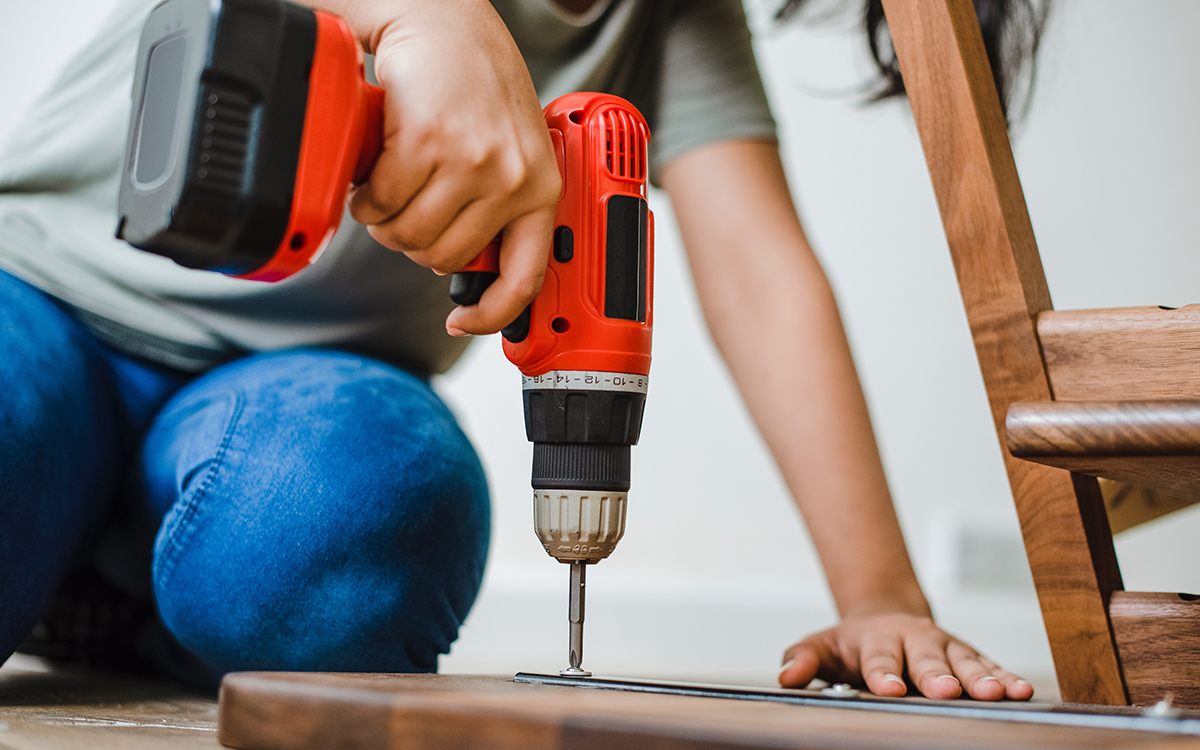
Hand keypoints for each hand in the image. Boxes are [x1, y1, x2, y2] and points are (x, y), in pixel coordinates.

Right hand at [344, 0, 560, 335]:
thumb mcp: (510, 147)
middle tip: (401, 211)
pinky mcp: (428, 141)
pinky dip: (365, 195)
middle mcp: (513, 178)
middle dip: (411, 243)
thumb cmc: (474, 81)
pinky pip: (381, 201)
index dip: (492, 313)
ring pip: (408, 235)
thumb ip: (498, 203)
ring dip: (383, 220)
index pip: (525, 277)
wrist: (443, 19)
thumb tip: (463, 267)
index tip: (465, 322)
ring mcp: (472, 160)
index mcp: (541, 187)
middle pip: (443, 259)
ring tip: (385, 188)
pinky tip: (371, 171)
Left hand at [778, 612, 1033, 700]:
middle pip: (928, 660)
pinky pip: (990, 667)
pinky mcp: (969, 657)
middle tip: (948, 691)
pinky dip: (1006, 678)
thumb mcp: (820, 647)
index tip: (889, 688)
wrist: (884, 618)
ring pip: (965, 662)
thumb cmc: (850, 643)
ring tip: (999, 693)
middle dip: (938, 676)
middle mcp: (915, 640)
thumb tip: (785, 677)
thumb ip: (803, 660)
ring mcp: (945, 648)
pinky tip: (1022, 690)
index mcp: (877, 639)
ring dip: (982, 678)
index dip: (884, 673)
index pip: (879, 658)